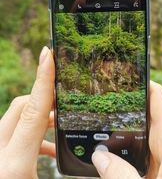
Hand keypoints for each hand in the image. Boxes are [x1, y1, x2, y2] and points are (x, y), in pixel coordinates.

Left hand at [0, 46, 54, 178]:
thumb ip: (63, 169)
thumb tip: (89, 167)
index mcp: (13, 166)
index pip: (34, 110)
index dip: (43, 79)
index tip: (49, 55)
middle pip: (22, 107)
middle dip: (44, 100)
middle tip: (65, 105)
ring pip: (16, 119)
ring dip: (39, 120)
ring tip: (59, 131)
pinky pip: (11, 132)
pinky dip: (30, 134)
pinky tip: (45, 151)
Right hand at [92, 81, 161, 178]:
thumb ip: (120, 175)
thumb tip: (99, 156)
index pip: (158, 99)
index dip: (142, 82)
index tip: (124, 72)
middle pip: (147, 114)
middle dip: (126, 106)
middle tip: (103, 98)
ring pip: (144, 134)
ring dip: (125, 128)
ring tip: (101, 124)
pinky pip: (144, 150)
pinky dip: (129, 146)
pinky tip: (114, 154)